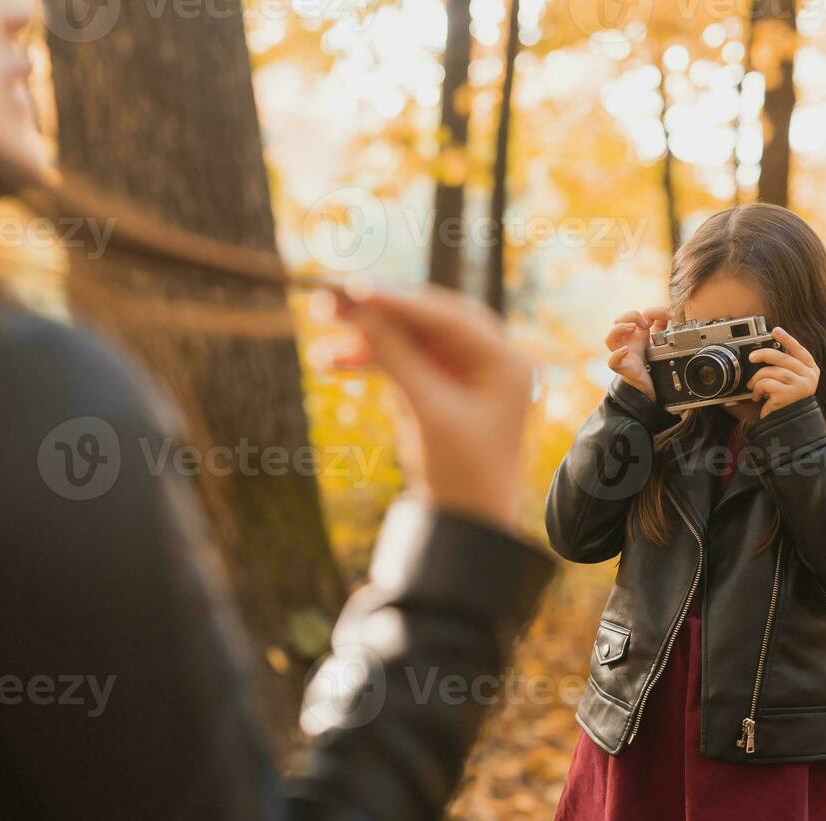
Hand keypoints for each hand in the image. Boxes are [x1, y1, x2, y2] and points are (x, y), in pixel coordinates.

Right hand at [326, 285, 532, 531]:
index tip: (353, 287)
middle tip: (328, 298)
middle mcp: (491, 359)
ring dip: (367, 336)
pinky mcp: (443, 388)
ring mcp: (466, 372)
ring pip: (411, 338)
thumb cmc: (460, 473)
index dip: (396, 300)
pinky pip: (404, 362)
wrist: (466, 527)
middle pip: (427, 319)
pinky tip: (333, 360)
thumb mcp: (427, 412)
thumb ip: (395, 356)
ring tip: (320, 330)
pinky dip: (371, 360)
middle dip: (377, 312)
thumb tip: (359, 307)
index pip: (446, 317)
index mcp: (505, 361)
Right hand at [607, 307, 667, 401]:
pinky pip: (612, 362)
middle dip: (631, 316)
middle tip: (646, 322)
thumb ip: (662, 328)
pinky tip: (625, 351)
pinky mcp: (623, 368)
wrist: (647, 386)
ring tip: (632, 328)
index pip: (639, 314)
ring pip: (609, 339)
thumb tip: (669, 315)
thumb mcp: (658, 342)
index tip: (670, 315)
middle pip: (618, 321)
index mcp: (635, 334)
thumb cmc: (649, 363)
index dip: (654, 311)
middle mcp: (626, 341)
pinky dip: (617, 355)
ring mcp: (622, 354)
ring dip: (619, 329)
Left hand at [747, 326, 819, 417]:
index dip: (787, 339)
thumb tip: (773, 349)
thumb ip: (787, 366)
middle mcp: (809, 377)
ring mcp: (800, 386)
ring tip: (754, 388)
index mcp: (811, 370)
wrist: (789, 426)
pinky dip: (757, 390)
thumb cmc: (787, 402)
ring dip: (757, 379)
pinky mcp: (788, 396)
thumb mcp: (791, 382)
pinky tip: (758, 397)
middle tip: (752, 357)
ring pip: (771, 371)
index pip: (800, 350)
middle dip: (764, 354)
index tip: (775, 330)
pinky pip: (766, 384)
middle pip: (783, 358)